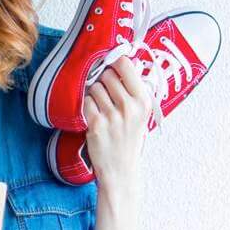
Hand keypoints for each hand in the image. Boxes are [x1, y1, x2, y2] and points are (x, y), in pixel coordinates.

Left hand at [82, 55, 153, 194]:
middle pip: (107, 75)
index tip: (112, 66)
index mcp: (144, 100)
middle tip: (106, 94)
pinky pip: (85, 102)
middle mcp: (130, 107)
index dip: (115, 63)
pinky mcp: (96, 124)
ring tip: (101, 107)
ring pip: (94, 87)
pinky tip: (94, 116)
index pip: (126, 65)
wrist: (121, 168)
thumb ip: (134, 89)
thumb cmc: (130, 138)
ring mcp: (112, 116)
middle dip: (103, 81)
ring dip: (94, 94)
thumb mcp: (142, 114)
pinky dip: (87, 107)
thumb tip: (125, 61)